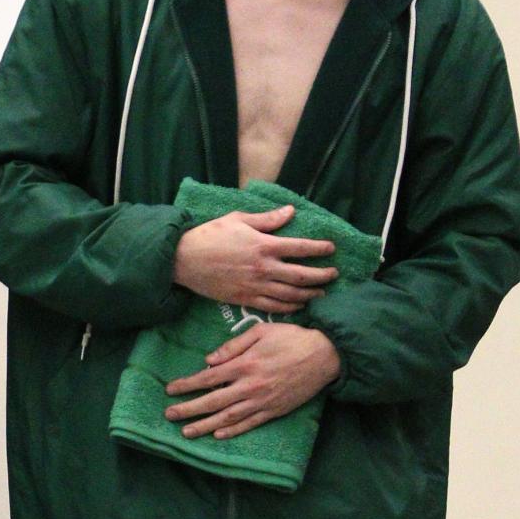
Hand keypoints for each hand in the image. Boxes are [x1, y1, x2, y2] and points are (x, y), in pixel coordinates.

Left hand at [164, 323, 340, 439]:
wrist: (325, 355)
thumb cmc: (292, 338)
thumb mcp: (261, 332)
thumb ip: (233, 346)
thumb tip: (209, 361)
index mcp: (245, 364)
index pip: (207, 378)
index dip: (187, 385)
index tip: (170, 389)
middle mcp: (250, 386)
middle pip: (212, 401)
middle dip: (188, 409)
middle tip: (169, 415)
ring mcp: (263, 401)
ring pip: (228, 418)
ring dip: (204, 426)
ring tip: (186, 432)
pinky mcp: (275, 411)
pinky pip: (250, 424)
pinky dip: (233, 431)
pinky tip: (218, 435)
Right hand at [172, 205, 336, 312]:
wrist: (185, 259)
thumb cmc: (211, 235)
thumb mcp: (239, 219)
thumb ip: (267, 219)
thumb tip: (290, 211)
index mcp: (264, 245)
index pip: (300, 247)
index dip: (319, 248)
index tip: (331, 248)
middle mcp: (264, 268)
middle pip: (302, 275)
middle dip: (322, 275)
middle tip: (334, 274)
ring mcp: (256, 286)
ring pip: (291, 294)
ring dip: (310, 294)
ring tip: (322, 292)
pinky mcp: (246, 299)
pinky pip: (274, 306)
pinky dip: (290, 307)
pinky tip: (299, 304)